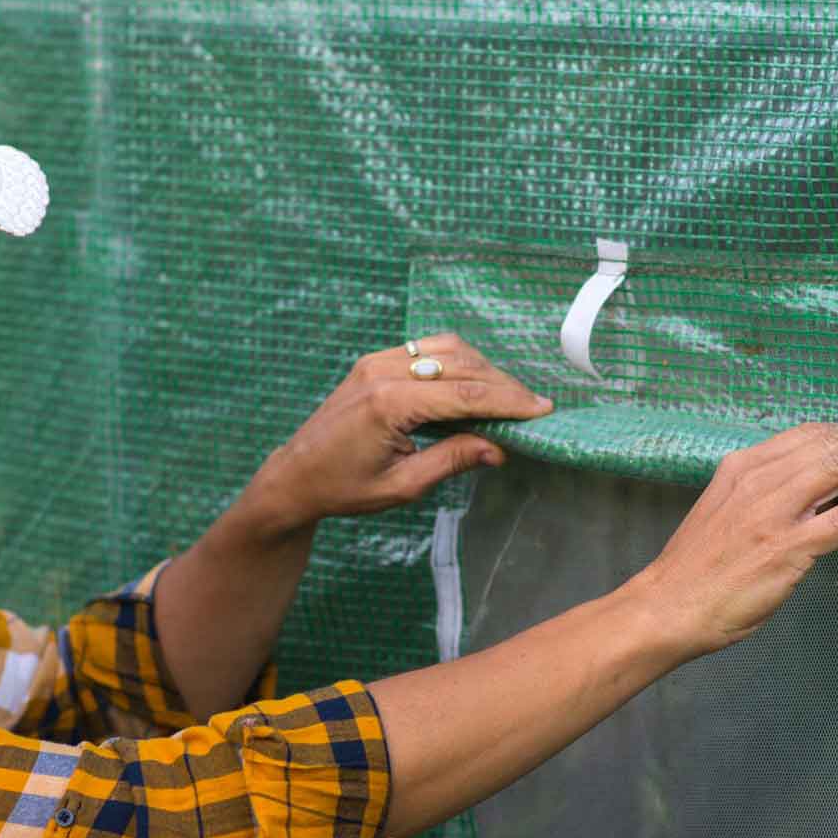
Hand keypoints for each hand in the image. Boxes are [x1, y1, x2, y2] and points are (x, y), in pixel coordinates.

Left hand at [247, 333, 549, 532]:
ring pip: (446, 349)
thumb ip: (451, 461)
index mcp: (388, 405)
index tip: (542, 410)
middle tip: (533, 407)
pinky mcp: (373, 361)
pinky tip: (473, 383)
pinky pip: (424, 348)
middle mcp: (382, 372)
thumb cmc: (343, 489)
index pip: (464, 394)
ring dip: (482, 368)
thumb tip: (499, 449)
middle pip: (460, 365)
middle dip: (502, 385)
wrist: (295, 476)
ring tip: (506, 398)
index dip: (508, 402)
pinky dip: (456, 361)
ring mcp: (375, 361)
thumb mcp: (401, 486)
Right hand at [625, 421, 837, 657]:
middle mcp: (757, 481)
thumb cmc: (694, 571)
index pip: (806, 435)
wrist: (667, 608)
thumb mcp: (721, 514)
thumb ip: (757, 496)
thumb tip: (803, 492)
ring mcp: (773, 513)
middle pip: (831, 444)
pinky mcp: (788, 547)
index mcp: (739, 469)